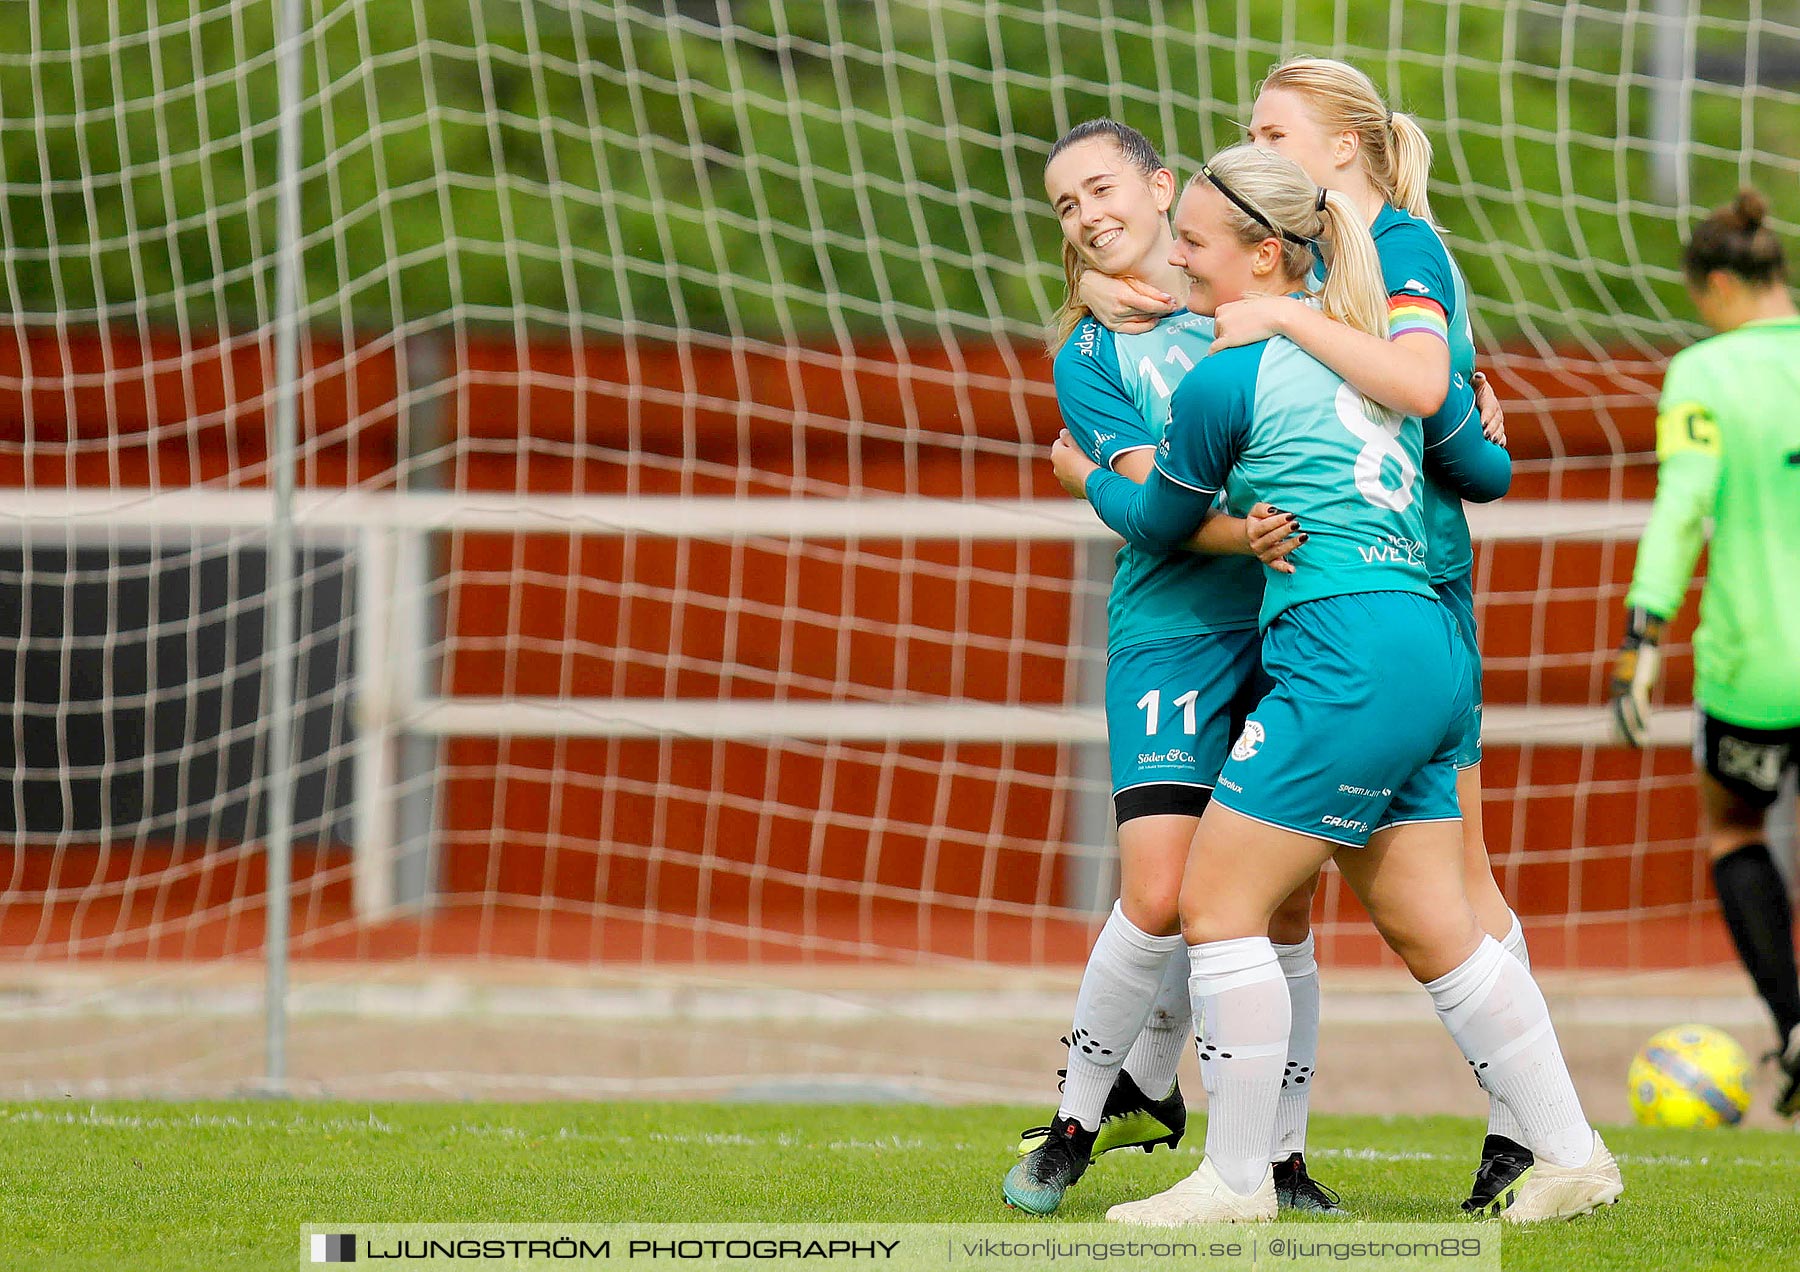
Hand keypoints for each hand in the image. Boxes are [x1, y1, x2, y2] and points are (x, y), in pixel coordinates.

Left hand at [1050, 429, 1098, 498]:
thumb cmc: (1087, 460)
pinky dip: (1079, 478)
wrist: (1095, 483)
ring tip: (1089, 465)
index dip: (1069, 441)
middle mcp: (1056, 469)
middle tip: (1085, 452)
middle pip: (1063, 458)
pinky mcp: (1072, 491)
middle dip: (1071, 455)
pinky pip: (1075, 482)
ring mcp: (1063, 482)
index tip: (1079, 441)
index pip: (1059, 443)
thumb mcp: (1078, 443)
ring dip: (1075, 468)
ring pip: (1068, 471)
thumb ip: (1068, 436)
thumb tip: (1063, 432)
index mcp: (1056, 455)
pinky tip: (1090, 476)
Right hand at [1078, 271, 1181, 333]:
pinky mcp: (1112, 326)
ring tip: (1163, 311)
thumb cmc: (1109, 279)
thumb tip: (1166, 298)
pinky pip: (1133, 330)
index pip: (1150, 305)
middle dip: (1161, 310)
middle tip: (1171, 306)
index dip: (1164, 305)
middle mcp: (1119, 310)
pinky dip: (1145, 327)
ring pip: (1142, 321)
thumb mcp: (1129, 280)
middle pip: (1147, 313)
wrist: (1088, 287)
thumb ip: (1148, 290)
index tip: (1173, 303)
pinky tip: (1153, 321)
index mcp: (1124, 296)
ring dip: (1155, 317)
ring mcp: (1115, 319)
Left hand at [1210, 295, 1298, 351]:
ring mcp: (1223, 327)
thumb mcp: (1248, 305)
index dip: (1228, 330)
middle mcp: (1220, 316)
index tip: (1236, 333)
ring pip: (1218, 342)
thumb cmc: (1268, 310)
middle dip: (1228, 337)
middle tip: (1243, 338)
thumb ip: (1238, 312)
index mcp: (1223, 308)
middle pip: (1217, 333)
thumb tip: (1237, 320)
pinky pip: (1214, 350)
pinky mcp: (1228, 339)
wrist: (1277, 314)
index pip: (1218, 324)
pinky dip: (1216, 355)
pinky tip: (1219, 358)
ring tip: (1243, 342)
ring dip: (1228, 345)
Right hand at [1245, 502, 1303, 574]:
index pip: (1265, 526)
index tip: (1291, 515)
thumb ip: (1263, 509)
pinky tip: (1292, 569)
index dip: (1278, 520)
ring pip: (1277, 551)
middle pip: (1271, 538)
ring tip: (1304, 537)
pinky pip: (1276, 566)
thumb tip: (1273, 510)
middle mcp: (1256, 545)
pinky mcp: (1270, 562)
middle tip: (1297, 524)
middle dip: (1285, 531)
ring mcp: (1263, 554)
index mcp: (1252, 531)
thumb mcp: (1256, 512)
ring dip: (1291, 545)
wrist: (1251, 537)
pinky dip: (1283, 568)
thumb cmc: (1258, 521)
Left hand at [1474, 371, 1506, 446]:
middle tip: (1486, 435)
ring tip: (1493, 441)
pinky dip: (1501, 440)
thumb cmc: (1471, 391)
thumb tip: (1479, 376)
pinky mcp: (1496, 428)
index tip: (1482, 423)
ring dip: (1497, 435)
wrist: (1472, 400)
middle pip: (1496, 420)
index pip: (1490, 408)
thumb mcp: (1474, 384)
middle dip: (1492, 428)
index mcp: (1489, 400)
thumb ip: (1477, 381)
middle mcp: (1495, 411)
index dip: (1487, 416)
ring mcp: (1497, 421)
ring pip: (1500, 429)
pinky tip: (1500, 445)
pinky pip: (1501, 435)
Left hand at [1608, 606, 1667, 746]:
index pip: (1614, 712)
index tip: (1617, 739)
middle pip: (1618, 716)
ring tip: (1640, 743)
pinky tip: (1645, 728)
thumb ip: (1634, 681)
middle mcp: (1619, 690)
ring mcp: (1627, 688)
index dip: (1615, 726)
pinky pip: (1638, 705)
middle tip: (1629, 746)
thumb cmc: (1638, 654)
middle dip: (1623, 733)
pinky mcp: (1637, 684)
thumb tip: (1637, 685)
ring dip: (1634, 730)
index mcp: (1618, 688)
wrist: (1639, 640)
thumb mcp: (1634, 671)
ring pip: (1628, 714)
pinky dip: (1641, 718)